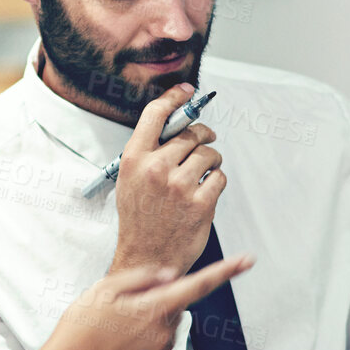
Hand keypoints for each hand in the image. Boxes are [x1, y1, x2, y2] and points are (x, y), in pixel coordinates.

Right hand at [41, 257, 252, 349]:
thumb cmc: (80, 328)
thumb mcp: (105, 288)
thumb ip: (143, 277)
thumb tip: (170, 275)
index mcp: (154, 308)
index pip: (199, 285)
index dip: (225, 271)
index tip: (246, 261)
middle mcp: (163, 333)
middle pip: (173, 305)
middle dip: (156, 300)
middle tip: (121, 305)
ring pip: (164, 325)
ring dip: (148, 321)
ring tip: (112, 328)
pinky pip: (155, 345)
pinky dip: (142, 340)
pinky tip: (116, 343)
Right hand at [110, 84, 224, 275]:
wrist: (145, 258)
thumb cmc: (138, 219)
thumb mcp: (129, 180)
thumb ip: (148, 152)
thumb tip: (175, 125)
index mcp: (134, 159)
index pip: (155, 114)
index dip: (174, 98)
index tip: (187, 91)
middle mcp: (156, 169)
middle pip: (190, 133)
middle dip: (202, 136)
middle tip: (204, 142)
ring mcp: (180, 186)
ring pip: (209, 153)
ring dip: (211, 160)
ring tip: (203, 173)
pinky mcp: (201, 203)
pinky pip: (220, 177)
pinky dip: (216, 182)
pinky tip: (205, 191)